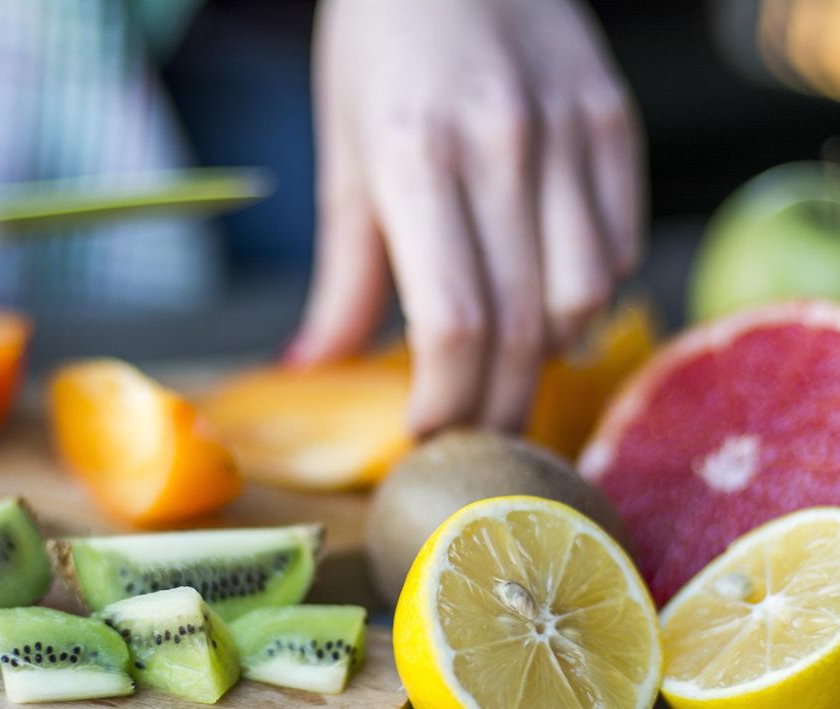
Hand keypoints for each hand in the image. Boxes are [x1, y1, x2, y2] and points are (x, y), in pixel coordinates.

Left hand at [291, 0, 643, 434]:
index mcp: (416, 156)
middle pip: (520, 326)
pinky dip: (588, 297)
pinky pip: (618, 245)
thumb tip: (312, 366)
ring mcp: (570, 132)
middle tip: (471, 435)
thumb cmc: (379, 49)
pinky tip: (550, 301)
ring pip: (584, 297)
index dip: (443, 399)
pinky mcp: (615, 120)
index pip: (450, 320)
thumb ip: (341, 274)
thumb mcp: (343, 156)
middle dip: (494, 405)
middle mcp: (503, 145)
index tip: (425, 433)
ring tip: (508, 369)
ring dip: (545, 357)